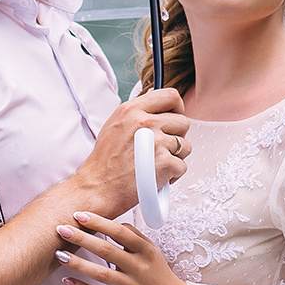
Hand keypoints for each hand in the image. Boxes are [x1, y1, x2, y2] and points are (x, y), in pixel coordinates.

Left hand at [55, 212, 187, 284]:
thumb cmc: (159, 274)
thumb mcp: (152, 250)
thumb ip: (133, 236)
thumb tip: (112, 223)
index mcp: (145, 250)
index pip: (120, 232)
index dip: (99, 222)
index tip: (80, 214)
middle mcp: (138, 267)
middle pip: (106, 250)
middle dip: (82, 238)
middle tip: (61, 229)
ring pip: (100, 273)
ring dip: (78, 263)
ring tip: (59, 255)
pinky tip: (67, 281)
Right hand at [69, 89, 190, 218]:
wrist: (98, 188)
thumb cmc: (105, 161)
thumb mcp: (115, 125)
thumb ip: (138, 114)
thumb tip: (160, 109)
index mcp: (132, 110)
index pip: (170, 96)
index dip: (178, 107)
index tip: (175, 117)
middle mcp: (146, 123)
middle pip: (183, 122)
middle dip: (177, 137)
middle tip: (162, 148)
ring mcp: (157, 143)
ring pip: (185, 146)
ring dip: (175, 157)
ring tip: (156, 164)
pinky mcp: (165, 163)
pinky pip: (182, 166)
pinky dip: (172, 175)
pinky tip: (156, 177)